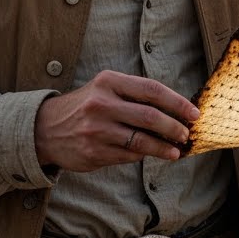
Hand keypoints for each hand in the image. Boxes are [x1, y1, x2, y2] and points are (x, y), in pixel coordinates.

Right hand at [34, 70, 198, 171]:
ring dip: (164, 147)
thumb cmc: (86, 105)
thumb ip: (135, 95)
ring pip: (141, 140)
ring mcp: (97, 130)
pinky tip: (152, 154)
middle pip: (150, 117)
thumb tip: (175, 110)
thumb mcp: (105, 89)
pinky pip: (128, 155)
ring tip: (176, 151)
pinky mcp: (93, 152)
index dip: (177, 102)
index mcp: (108, 82)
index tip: (194, 113)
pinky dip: (144, 155)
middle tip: (187, 134)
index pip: (152, 90)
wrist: (44, 128)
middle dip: (174, 127)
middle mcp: (102, 104)